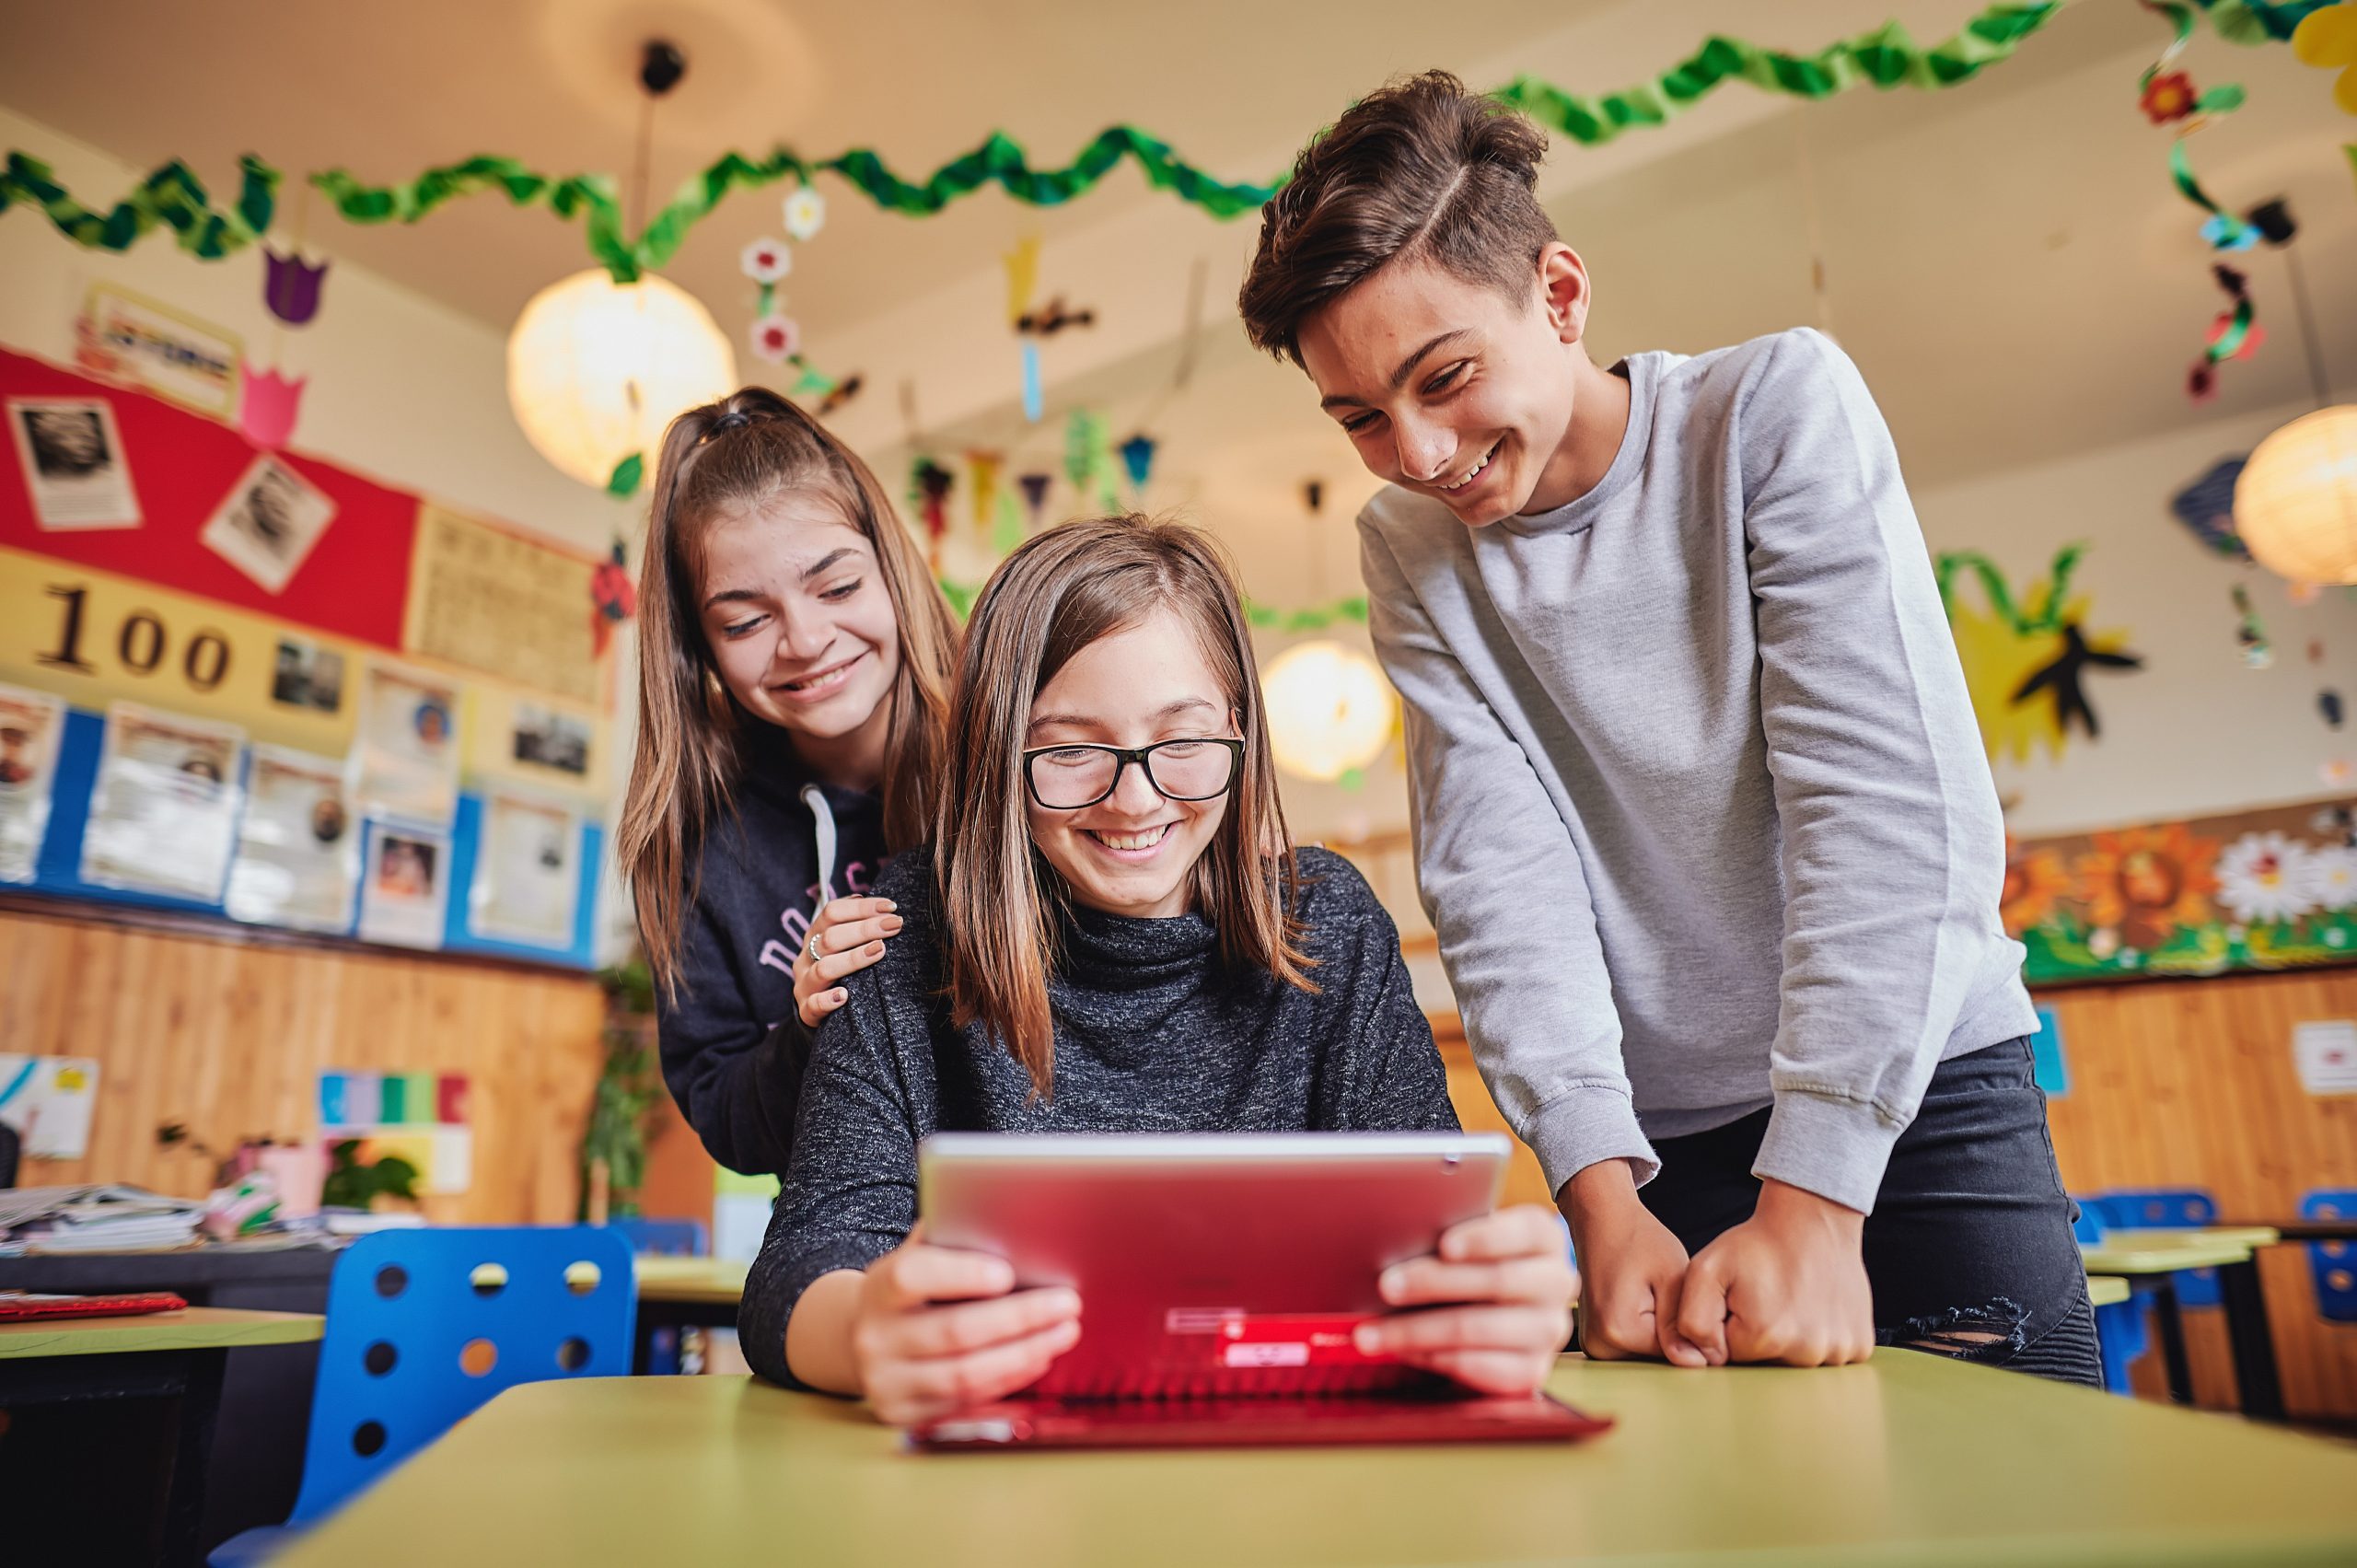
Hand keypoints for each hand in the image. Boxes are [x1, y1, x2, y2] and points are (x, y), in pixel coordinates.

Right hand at [794, 897, 900, 1028]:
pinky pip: (814, 1005)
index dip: (861, 907)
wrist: (817, 1009)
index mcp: (814, 935)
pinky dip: (828, 1000)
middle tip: (895, 924)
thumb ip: (857, 925)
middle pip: (830, 938)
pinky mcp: (807, 1011)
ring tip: (880, 950)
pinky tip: (845, 995)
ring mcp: (805, 984)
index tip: (892, 907)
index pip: (832, 912)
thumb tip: (884, 906)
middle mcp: (806, 957)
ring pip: (824, 969)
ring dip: (853, 958)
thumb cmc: (839, 969)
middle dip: (865, 929)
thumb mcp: (842, 944)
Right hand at [848, 1225, 1081, 1426]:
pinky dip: (1008, 1380)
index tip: (1009, 1273)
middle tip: (1068, 1303)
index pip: (913, 1276)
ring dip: (1025, 1354)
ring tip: (1064, 1333)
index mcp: (879, 1288)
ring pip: (966, 1375)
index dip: (961, 1274)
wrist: (862, 1337)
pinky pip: (966, 1401)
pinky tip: (1038, 1359)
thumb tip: (1013, 1225)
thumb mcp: (916, 1257)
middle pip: (954, 1331)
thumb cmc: (909, 1290)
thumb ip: (952, 1241)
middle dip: (1021, 1318)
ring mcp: (886, 1382)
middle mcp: (875, 1338)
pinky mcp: (903, 1414)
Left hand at [1353, 1205, 1575, 1394]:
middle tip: (1386, 1286)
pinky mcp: (1533, 1371)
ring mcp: (1549, 1330)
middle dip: (1433, 1282)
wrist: (1496, 1308)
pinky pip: (1481, 1367)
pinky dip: (1435, 1358)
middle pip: (1496, 1280)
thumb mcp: (1467, 1241)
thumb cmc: (1470, 1263)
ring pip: (1479, 1328)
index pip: (1525, 1232)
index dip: (1483, 1238)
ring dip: (1418, 1330)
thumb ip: (1448, 1239)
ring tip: (1373, 1331)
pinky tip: (1404, 1351)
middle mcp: (1557, 1283)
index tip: (1443, 1245)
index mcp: (1546, 1238)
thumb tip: (1394, 1241)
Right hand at [1559, 1160, 1709, 1366]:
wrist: (1600, 1218)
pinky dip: (1643, 1328)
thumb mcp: (1672, 1275)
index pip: (1674, 1353)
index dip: (1687, 1328)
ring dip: (1656, 1331)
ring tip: (1649, 1293)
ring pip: (1645, 1352)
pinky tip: (1640, 1300)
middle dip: (1670, 1331)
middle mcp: (1599, 1344)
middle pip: (1656, 1356)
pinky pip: (1631, 1345)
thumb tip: (1695, 1363)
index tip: (1678, 1297)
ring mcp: (1593, 1344)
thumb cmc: (1637, 1238)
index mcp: (1619, 1330)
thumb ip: (1681, 1324)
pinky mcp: (1594, 1338)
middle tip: (1662, 1292)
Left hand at [1676, 1179, 1872, 1366]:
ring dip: (1789, 1338)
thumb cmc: (1757, 1244)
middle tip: (1765, 1297)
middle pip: (1764, 1362)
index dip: (1726, 1326)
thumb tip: (1702, 1361)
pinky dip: (1817, 1336)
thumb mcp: (1706, 1270)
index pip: (1729, 1355)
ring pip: (1795, 1361)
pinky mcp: (1858, 1346)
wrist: (1811, 1220)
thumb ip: (1690, 1321)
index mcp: (1765, 1337)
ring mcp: (1838, 1351)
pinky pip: (1827, 1355)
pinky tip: (1812, 1306)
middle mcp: (1806, 1352)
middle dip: (1756, 1336)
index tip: (1738, 1299)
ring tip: (1790, 1299)